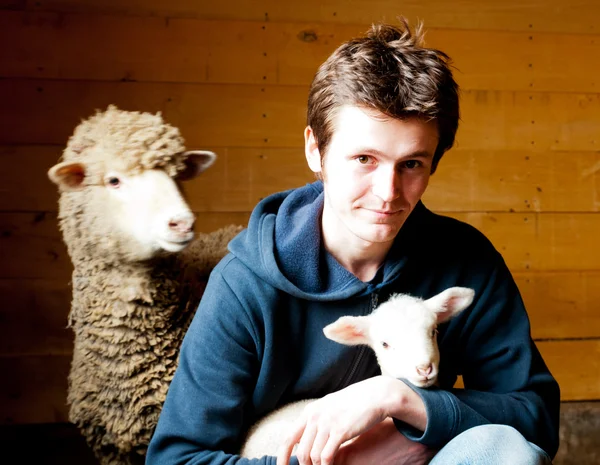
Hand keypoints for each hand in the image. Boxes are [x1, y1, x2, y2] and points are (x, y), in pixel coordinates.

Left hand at [276, 376, 419, 464]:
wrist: (374, 396)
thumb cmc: (352, 403)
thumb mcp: (328, 407)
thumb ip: (315, 420)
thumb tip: (304, 438)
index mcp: (309, 412)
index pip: (288, 438)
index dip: (282, 457)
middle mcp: (315, 417)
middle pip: (301, 452)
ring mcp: (327, 423)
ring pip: (312, 456)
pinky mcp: (340, 431)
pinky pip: (326, 456)